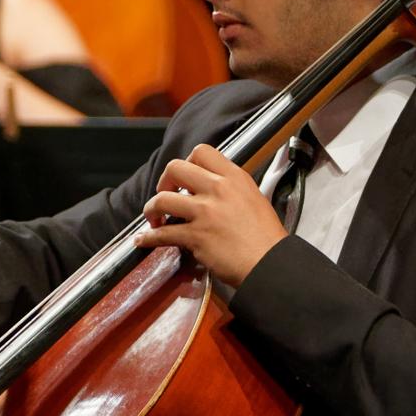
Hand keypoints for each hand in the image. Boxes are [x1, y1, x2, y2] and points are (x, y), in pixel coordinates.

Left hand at [138, 145, 286, 284]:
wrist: (271, 264)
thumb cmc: (267, 238)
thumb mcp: (255, 199)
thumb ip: (232, 190)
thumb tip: (212, 190)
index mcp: (235, 178)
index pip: (202, 151)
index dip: (187, 162)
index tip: (185, 177)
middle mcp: (218, 189)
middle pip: (175, 168)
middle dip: (164, 181)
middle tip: (166, 194)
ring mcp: (205, 212)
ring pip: (162, 199)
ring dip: (152, 209)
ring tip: (154, 217)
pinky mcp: (196, 236)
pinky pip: (163, 233)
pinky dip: (149, 238)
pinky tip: (144, 240)